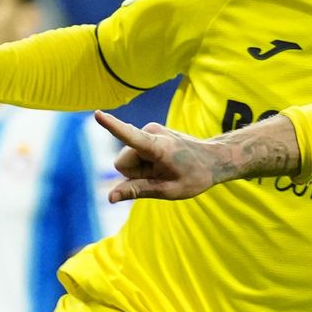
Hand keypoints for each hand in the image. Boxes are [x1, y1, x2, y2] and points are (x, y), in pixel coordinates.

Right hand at [95, 110, 218, 201]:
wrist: (214, 158)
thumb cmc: (195, 176)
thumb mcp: (168, 190)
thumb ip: (137, 190)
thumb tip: (110, 197)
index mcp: (157, 146)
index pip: (129, 136)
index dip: (112, 126)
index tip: (97, 114)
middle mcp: (151, 131)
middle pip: (123, 163)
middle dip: (136, 173)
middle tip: (162, 174)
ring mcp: (150, 129)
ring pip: (127, 159)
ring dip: (142, 168)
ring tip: (164, 166)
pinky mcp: (148, 131)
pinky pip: (134, 153)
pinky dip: (145, 161)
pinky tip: (163, 161)